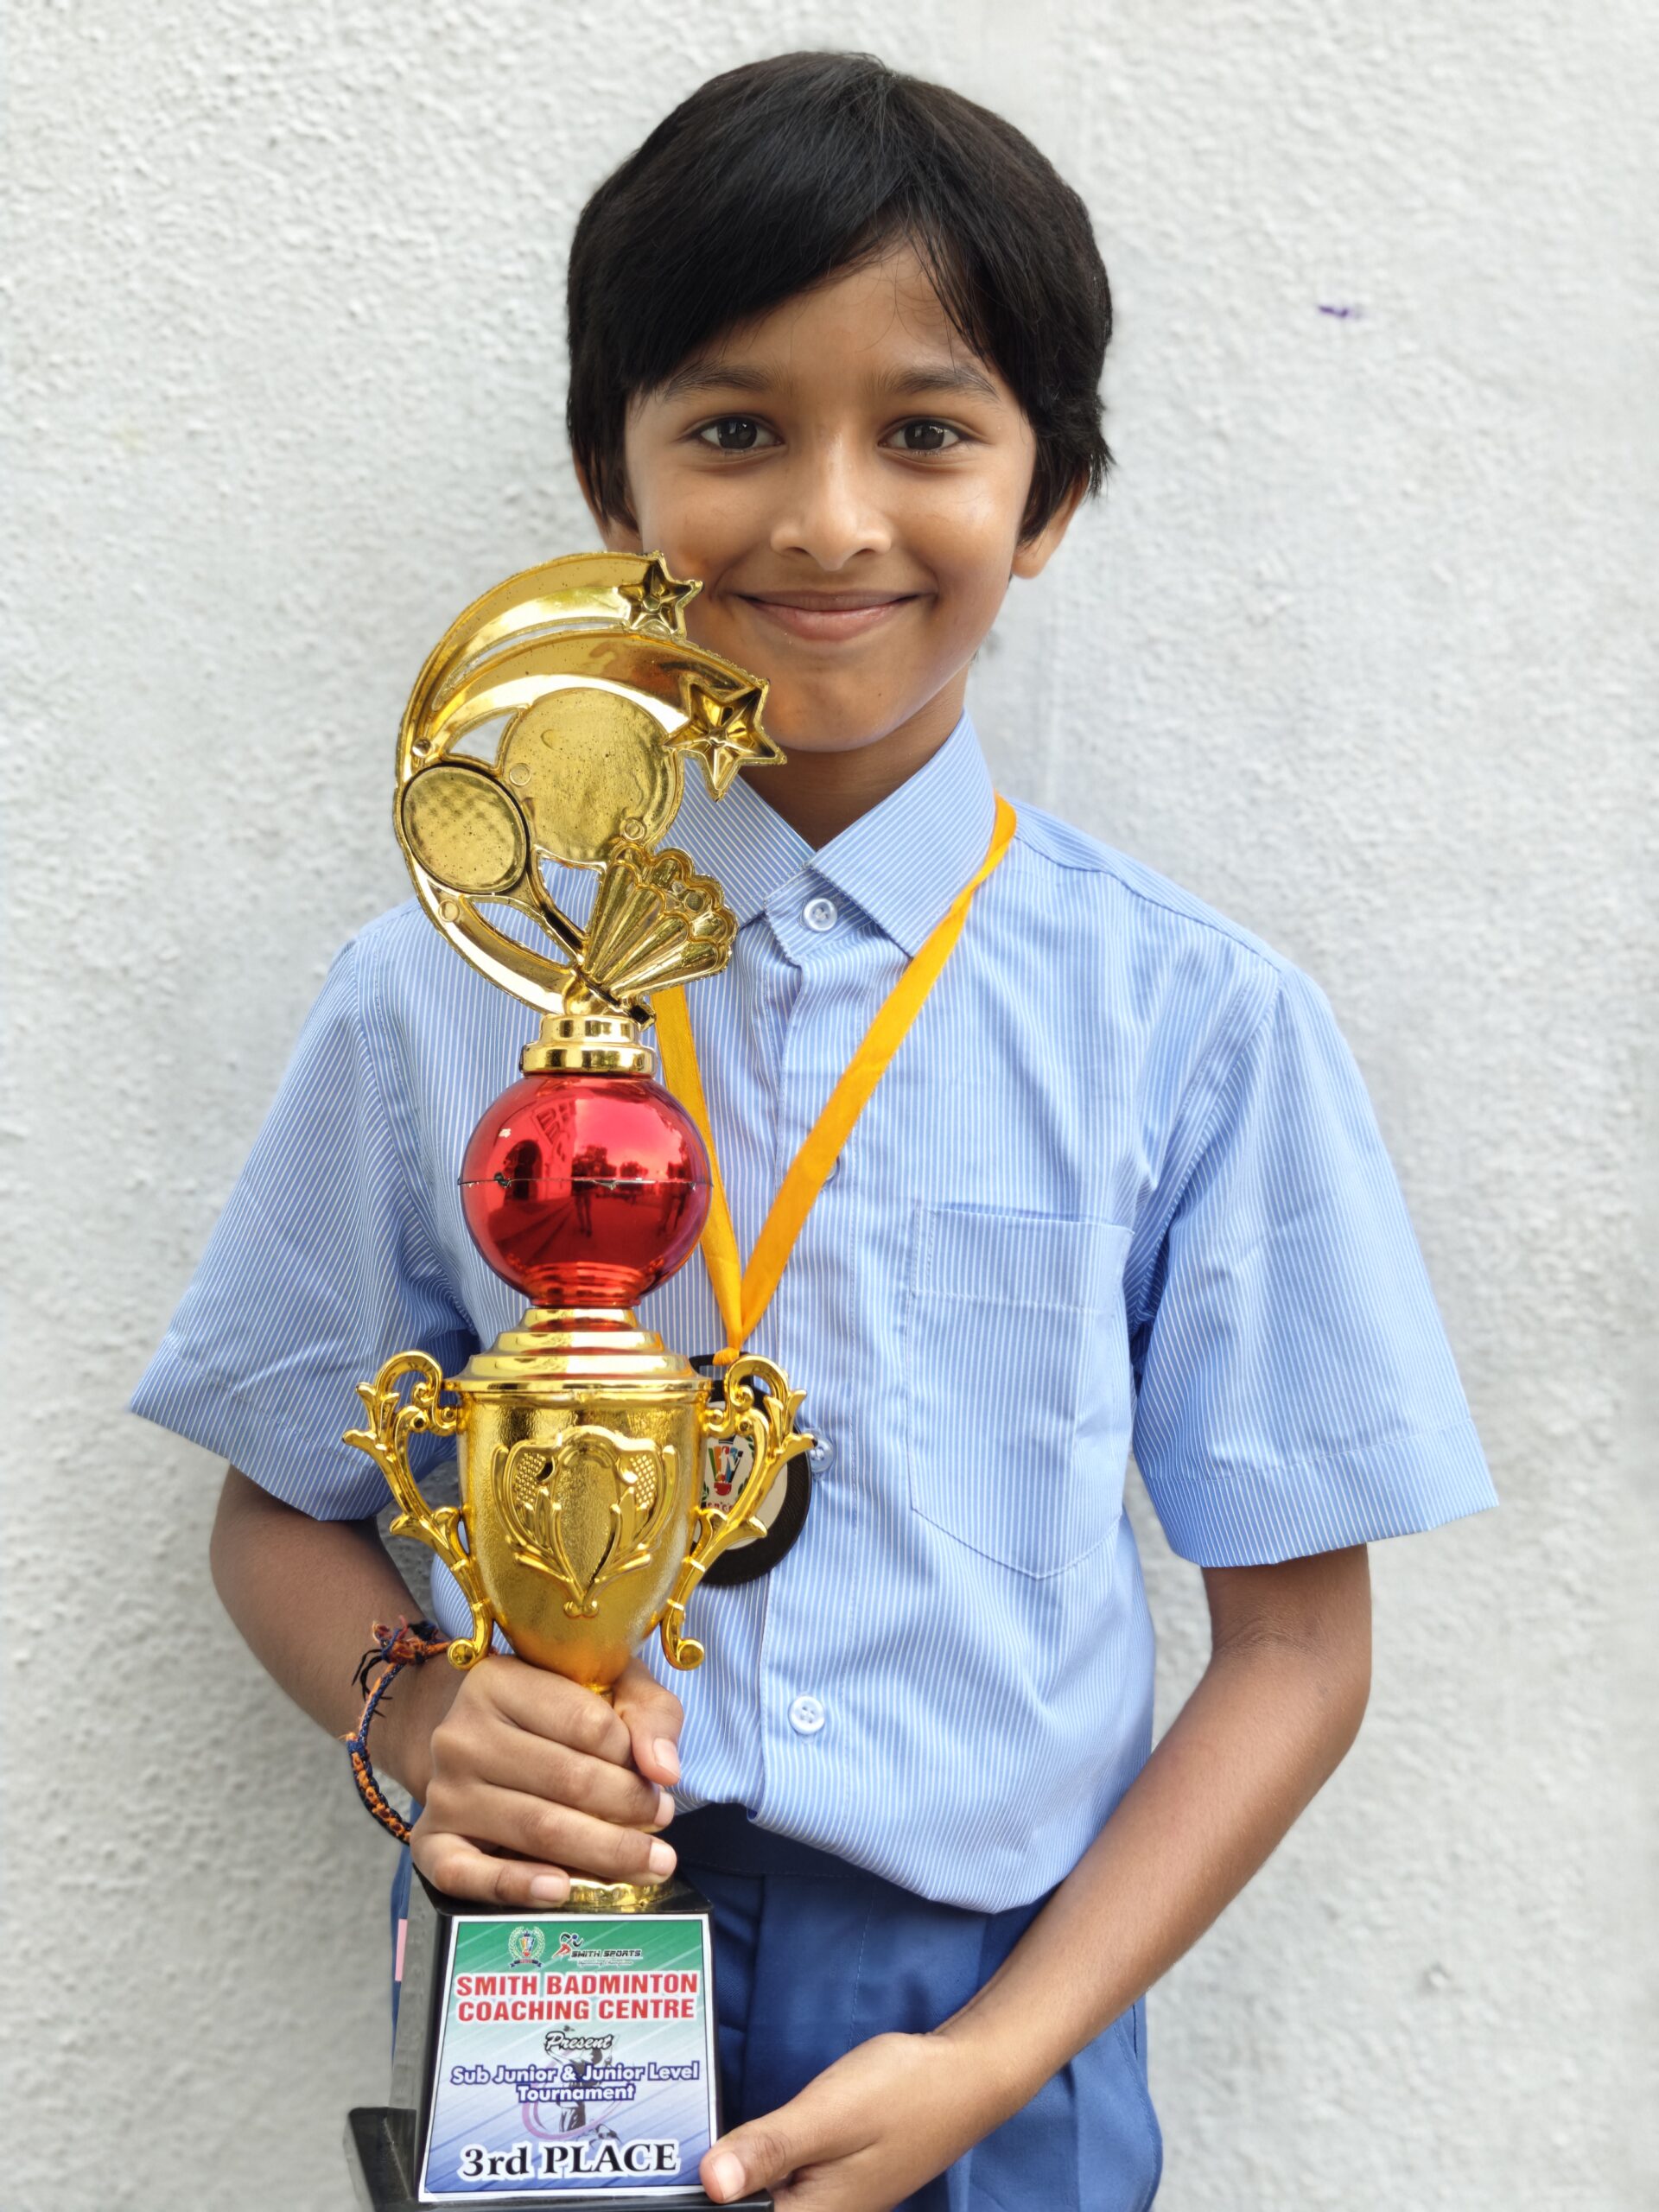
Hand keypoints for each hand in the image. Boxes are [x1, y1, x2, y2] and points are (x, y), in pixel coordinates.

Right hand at [409, 1654, 682, 1907]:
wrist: (476, 1740)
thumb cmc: (555, 1710)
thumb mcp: (608, 1685)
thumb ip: (648, 1714)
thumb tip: (663, 1769)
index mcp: (500, 1682)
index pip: (586, 1723)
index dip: (632, 1757)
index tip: (660, 1781)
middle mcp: (462, 1735)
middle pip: (567, 1780)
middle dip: (629, 1808)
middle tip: (663, 1823)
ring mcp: (443, 1791)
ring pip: (535, 1828)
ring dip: (603, 1851)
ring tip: (650, 1862)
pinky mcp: (430, 1842)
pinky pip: (465, 1873)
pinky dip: (515, 1886)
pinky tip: (560, 1890)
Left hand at [701, 2030, 1014, 2210]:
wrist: (964, 2077)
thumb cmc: (903, 2093)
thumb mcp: (829, 2114)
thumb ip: (768, 2149)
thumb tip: (708, 2184)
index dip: (695, 2199)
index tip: (660, 2175)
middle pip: (743, 2209)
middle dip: (712, 2182)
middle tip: (671, 2148)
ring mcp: (823, 2206)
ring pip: (756, 2202)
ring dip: (728, 2176)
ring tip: (689, 2147)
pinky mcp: (827, 2186)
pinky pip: (774, 2188)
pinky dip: (751, 2165)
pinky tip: (734, 2145)